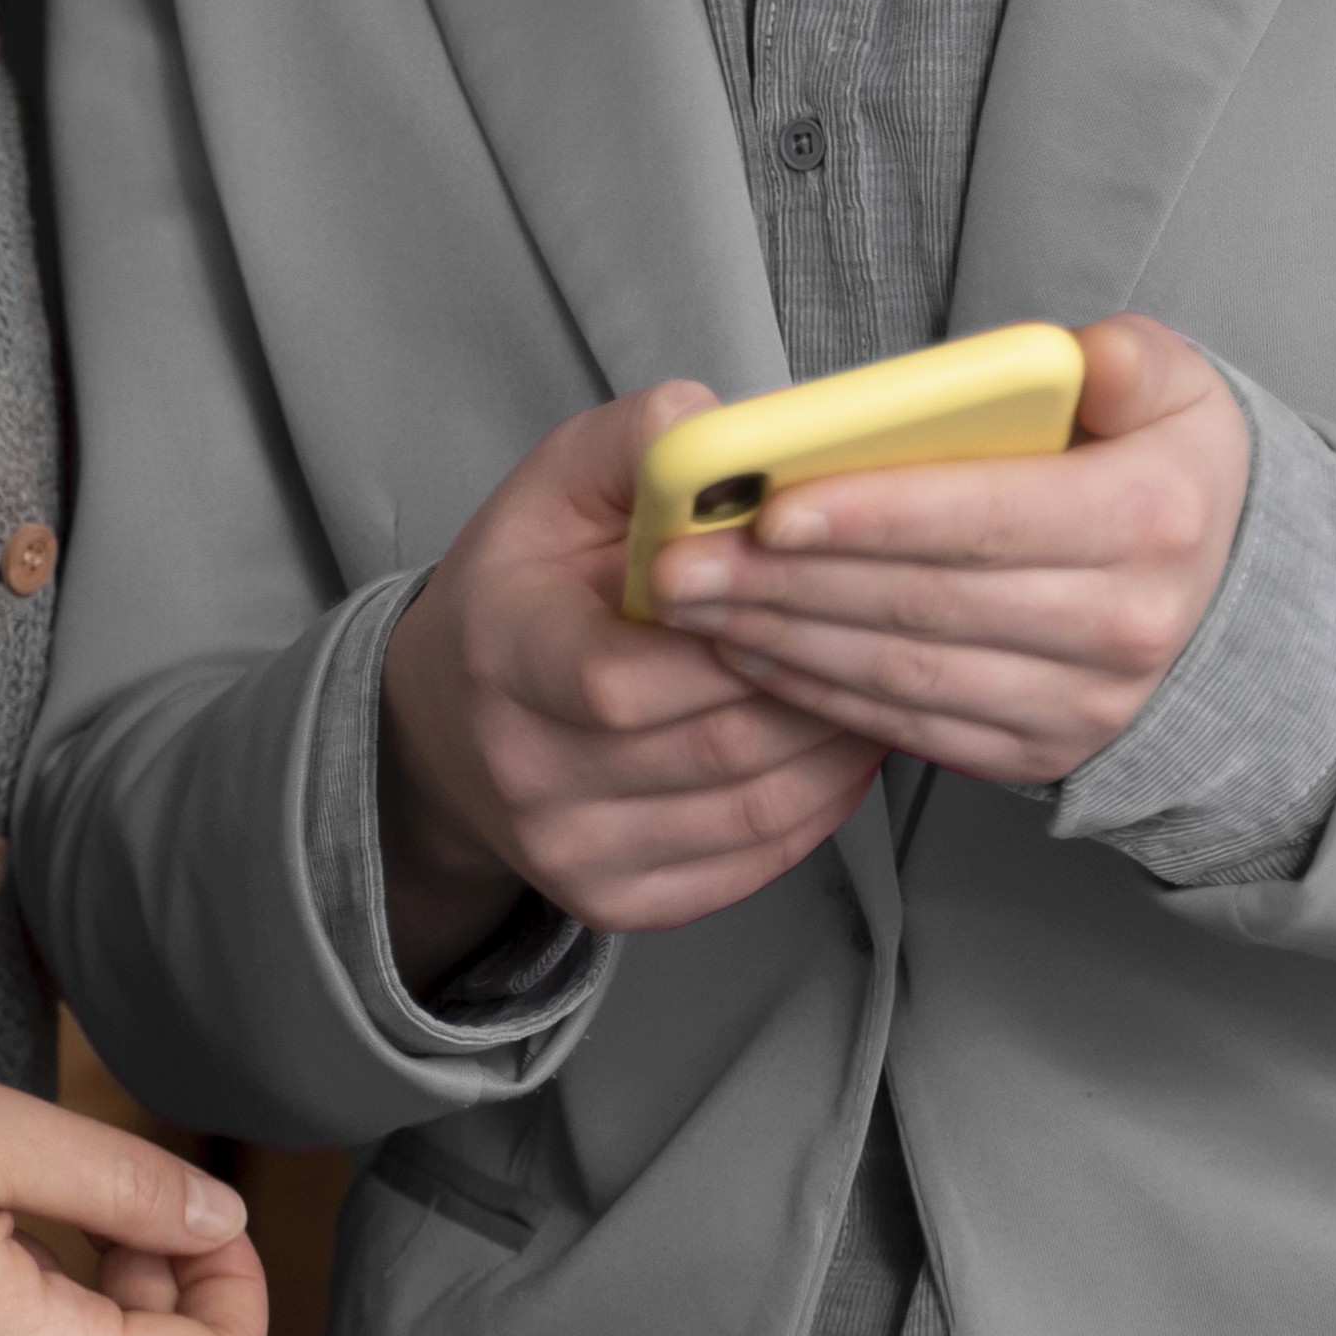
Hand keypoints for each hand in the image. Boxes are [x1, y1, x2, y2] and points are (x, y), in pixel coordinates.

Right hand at [380, 380, 882, 969]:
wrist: (451, 719)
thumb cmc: (527, 582)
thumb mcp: (562, 482)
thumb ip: (642, 443)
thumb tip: (727, 433)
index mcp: (501, 654)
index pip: (625, 680)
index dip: (735, 637)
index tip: (799, 586)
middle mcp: (524, 772)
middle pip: (713, 748)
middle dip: (815, 687)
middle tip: (885, 637)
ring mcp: (567, 851)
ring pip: (749, 810)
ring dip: (836, 748)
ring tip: (878, 683)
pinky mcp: (613, 903)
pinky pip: (750, 863)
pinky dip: (819, 806)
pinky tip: (840, 747)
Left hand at [644, 314, 1247, 787]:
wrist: (1233, 607)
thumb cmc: (1169, 470)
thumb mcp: (1175, 387)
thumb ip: (1126, 358)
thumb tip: (1075, 358)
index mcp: (1148, 521)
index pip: (989, 518)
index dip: (875, 514)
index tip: (771, 505)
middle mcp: (1121, 628)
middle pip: (926, 604)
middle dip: (789, 582)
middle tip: (682, 559)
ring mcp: (1079, 707)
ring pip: (906, 675)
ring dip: (785, 642)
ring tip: (693, 604)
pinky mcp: (1036, 755)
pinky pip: (910, 728)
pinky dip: (821, 695)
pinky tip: (750, 652)